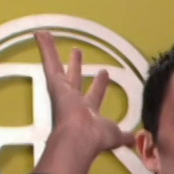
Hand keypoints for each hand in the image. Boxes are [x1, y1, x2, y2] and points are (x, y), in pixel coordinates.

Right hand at [34, 31, 133, 173]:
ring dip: (52, 51)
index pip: (95, 94)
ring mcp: (62, 91)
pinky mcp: (55, 83)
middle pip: (75, 77)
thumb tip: (134, 141)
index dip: (100, 85)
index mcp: (88, 111)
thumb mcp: (116, 135)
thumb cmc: (96, 138)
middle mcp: (73, 100)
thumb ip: (125, 136)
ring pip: (56, 65)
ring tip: (49, 37)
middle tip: (77, 52)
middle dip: (76, 66)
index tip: (104, 73)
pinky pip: (49, 60)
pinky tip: (39, 33)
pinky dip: (44, 47)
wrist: (79, 137)